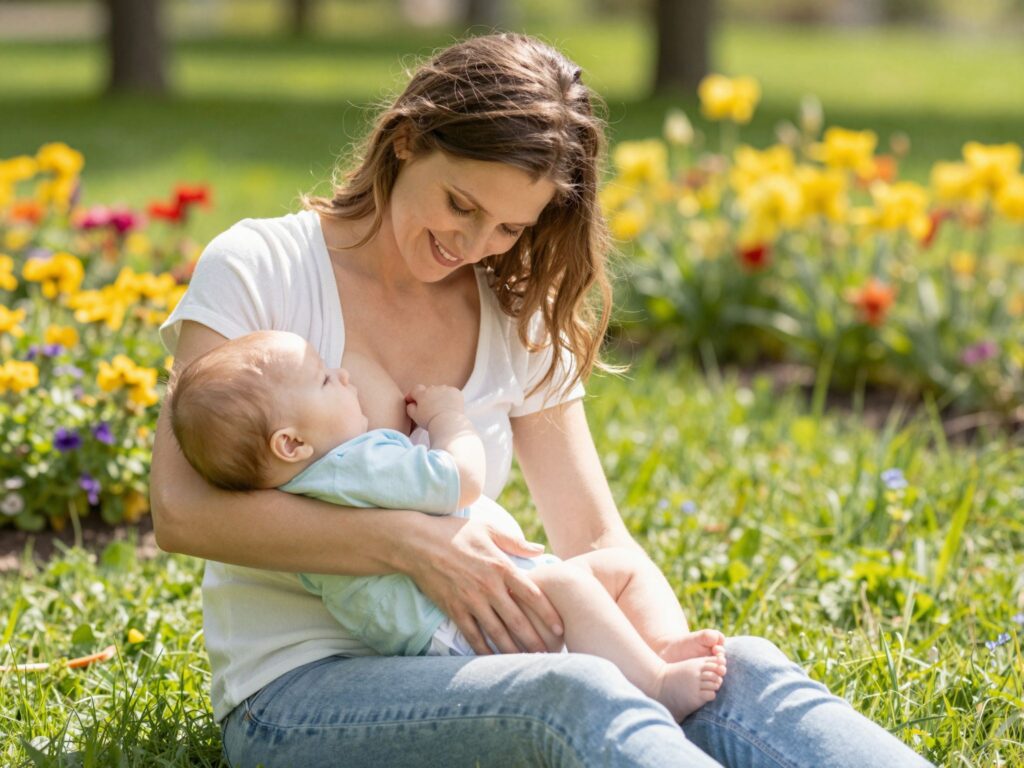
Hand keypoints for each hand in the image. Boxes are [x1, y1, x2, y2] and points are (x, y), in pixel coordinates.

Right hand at [402, 515, 563, 654]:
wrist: (416, 542)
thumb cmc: (455, 531)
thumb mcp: (488, 528)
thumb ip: (515, 541)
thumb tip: (540, 549)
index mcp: (501, 566)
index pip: (532, 594)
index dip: (549, 614)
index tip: (561, 628)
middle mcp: (488, 587)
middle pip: (518, 619)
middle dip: (535, 640)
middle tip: (549, 655)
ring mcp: (470, 600)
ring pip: (497, 632)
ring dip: (513, 650)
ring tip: (527, 663)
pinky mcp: (453, 609)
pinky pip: (472, 635)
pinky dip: (484, 649)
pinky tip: (494, 660)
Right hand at [405, 384, 464, 429]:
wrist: (448, 423)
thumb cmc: (430, 421)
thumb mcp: (415, 416)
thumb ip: (410, 407)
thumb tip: (411, 403)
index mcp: (422, 394)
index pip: (415, 390)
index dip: (413, 395)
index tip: (412, 401)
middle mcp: (433, 388)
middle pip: (428, 390)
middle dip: (428, 397)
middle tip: (430, 408)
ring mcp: (445, 389)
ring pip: (440, 391)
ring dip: (439, 396)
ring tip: (441, 408)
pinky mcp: (456, 392)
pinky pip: (451, 392)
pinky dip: (450, 398)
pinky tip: (449, 406)